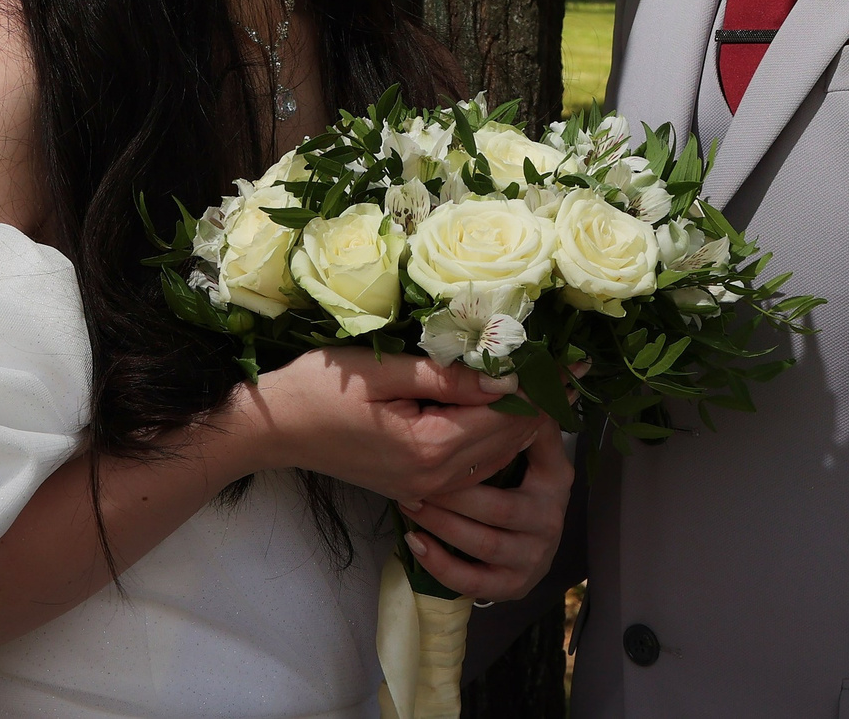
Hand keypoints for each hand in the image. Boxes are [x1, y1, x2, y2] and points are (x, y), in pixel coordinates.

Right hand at [225, 348, 546, 500]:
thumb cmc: (319, 390)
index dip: (543, 387)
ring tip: (552, 388)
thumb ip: (446, 376)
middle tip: (574, 370)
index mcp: (429, 446)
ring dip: (523, 423)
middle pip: (508, 440)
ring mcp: (425, 488)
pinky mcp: (416, 487)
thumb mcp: (382, 371)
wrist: (274, 431)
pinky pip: (473, 467)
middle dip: (542, 405)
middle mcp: (435, 477)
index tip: (575, 362)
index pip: (505, 415)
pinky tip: (509, 415)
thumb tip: (505, 374)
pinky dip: (497, 441)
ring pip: (495, 456)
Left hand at [398, 415, 571, 600]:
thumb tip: (530, 369)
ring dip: (441, 523)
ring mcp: (532, 556)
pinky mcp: (511, 586)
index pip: (526, 457)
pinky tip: (415, 541)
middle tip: (413, 475)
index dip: (489, 442)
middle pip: (498, 507)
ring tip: (408, 501)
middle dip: (451, 493)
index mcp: (555, 478)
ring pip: (482, 543)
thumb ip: (527, 412)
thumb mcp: (531, 446)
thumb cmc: (518, 480)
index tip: (449, 425)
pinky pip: (472, 580)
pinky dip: (440, 563)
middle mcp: (550, 520)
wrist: (526, 543)